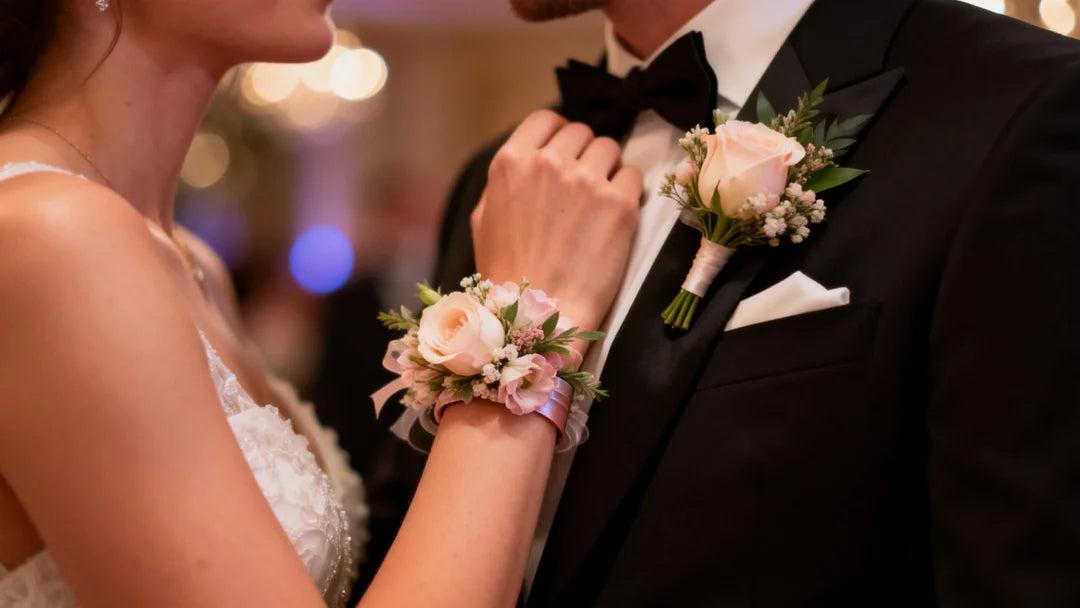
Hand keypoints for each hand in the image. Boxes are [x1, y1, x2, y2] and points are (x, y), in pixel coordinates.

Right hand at [472, 110, 642, 335]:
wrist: (540, 316)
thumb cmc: (507, 273)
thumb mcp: (484, 218)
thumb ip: (505, 180)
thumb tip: (528, 159)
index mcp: (511, 162)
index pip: (547, 120)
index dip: (559, 134)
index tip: (566, 152)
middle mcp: (548, 163)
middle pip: (581, 132)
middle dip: (583, 155)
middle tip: (582, 187)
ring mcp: (586, 181)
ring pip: (610, 149)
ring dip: (607, 170)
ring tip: (599, 203)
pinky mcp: (619, 204)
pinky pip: (632, 176)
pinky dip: (628, 191)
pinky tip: (615, 216)